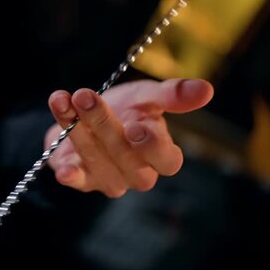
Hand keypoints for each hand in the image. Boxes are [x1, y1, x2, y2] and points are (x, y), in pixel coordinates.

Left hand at [45, 78, 213, 197]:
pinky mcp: (82, 179)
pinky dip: (70, 174)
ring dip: (78, 130)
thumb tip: (206, 90)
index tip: (135, 126)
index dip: (152, 146)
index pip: (167, 160)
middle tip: (85, 96)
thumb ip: (173, 95)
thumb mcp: (147, 96)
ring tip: (65, 101)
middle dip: (103, 123)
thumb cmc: (124, 109)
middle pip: (125, 156)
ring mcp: (109, 179)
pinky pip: (77, 180)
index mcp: (160, 154)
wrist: (85, 115)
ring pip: (96, 160)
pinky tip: (62, 168)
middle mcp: (137, 173)